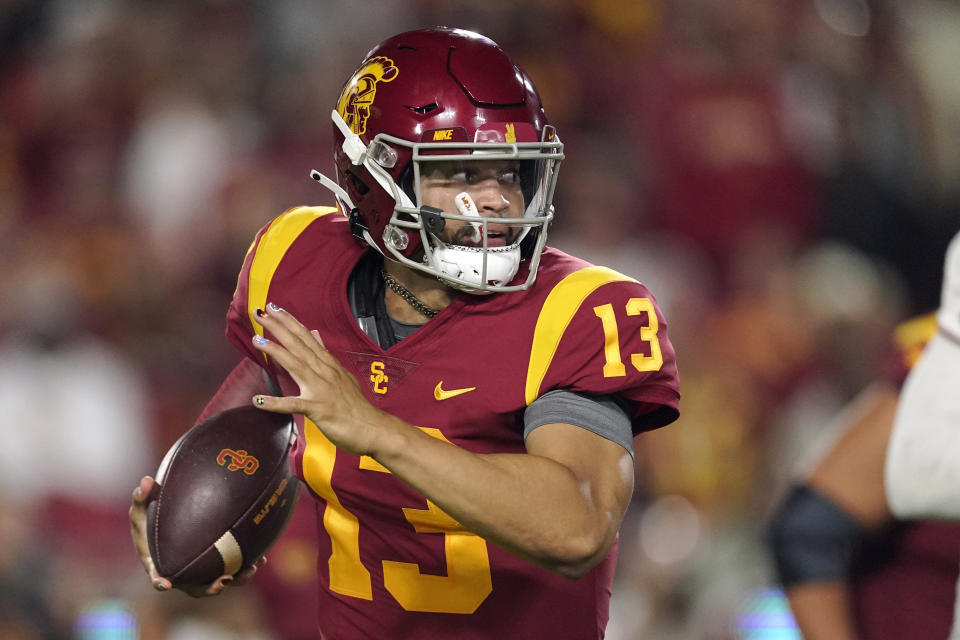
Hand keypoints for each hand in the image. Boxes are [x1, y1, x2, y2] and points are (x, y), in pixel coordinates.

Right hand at [129, 475, 265, 596]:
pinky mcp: (220, 564)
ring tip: (253, 566)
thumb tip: (147, 480)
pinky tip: (262, 556)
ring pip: (221, 580)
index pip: (158, 577)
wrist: (174, 525)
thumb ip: (142, 496)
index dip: (160, 582)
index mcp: (160, 565)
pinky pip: (235, 568)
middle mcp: (184, 575)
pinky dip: (248, 563)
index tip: (165, 583)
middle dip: (212, 588)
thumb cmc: (153, 519)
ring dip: (238, 578)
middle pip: (197, 588)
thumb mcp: (143, 507)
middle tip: (225, 579)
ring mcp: (203, 572)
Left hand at [250, 303, 384, 455]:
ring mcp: (321, 389)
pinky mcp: (318, 409)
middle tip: (260, 312)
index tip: (274, 308)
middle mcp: (324, 372)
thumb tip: (315, 334)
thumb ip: (326, 355)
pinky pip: (294, 405)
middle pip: (299, 345)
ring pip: (295, 366)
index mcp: (328, 364)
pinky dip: (275, 403)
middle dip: (279, 327)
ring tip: (257, 340)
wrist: (372, 428)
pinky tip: (258, 400)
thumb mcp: (342, 374)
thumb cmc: (356, 405)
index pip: (307, 337)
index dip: (290, 322)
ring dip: (275, 352)